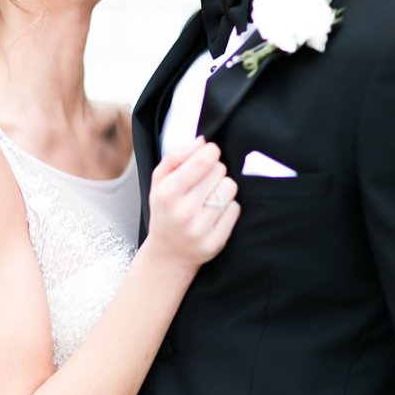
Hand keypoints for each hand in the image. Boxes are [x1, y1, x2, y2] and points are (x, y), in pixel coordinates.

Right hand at [146, 137, 239, 270]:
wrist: (168, 253)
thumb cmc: (165, 210)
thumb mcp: (159, 181)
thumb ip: (175, 156)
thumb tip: (202, 141)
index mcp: (167, 193)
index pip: (204, 160)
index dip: (211, 151)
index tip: (208, 154)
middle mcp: (183, 211)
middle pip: (219, 171)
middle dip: (215, 171)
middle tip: (204, 182)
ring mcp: (200, 229)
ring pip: (230, 188)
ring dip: (223, 188)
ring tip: (210, 196)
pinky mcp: (215, 242)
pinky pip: (235, 209)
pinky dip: (228, 207)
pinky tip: (214, 212)